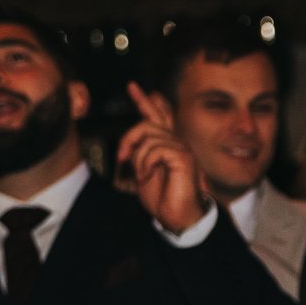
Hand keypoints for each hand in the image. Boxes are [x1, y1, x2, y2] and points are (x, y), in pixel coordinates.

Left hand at [117, 85, 212, 235]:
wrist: (178, 218)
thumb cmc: (163, 199)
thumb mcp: (143, 172)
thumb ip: (139, 154)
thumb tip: (129, 144)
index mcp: (168, 146)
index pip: (159, 115)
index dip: (145, 100)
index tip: (132, 86)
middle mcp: (177, 143)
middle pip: (149, 121)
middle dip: (129, 137)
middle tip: (122, 156)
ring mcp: (182, 149)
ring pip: (149, 136)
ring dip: (137, 158)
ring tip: (141, 175)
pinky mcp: (184, 158)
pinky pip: (156, 149)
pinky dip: (145, 164)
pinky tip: (147, 175)